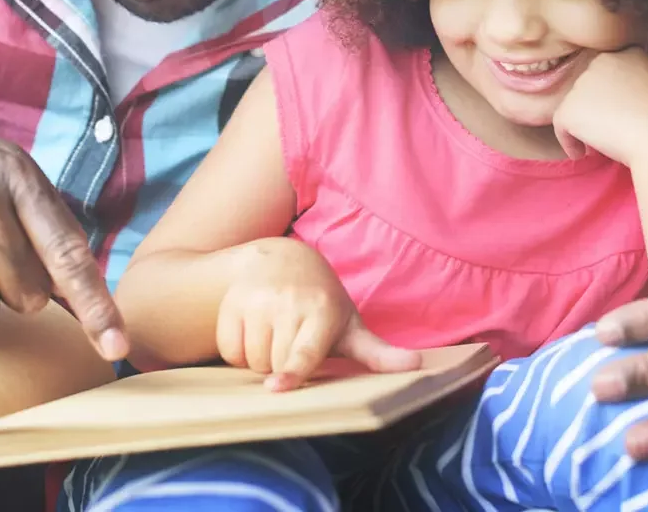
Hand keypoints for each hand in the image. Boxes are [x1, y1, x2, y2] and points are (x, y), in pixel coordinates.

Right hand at [216, 239, 419, 390]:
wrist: (282, 260)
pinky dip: (238, 351)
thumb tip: (417, 364)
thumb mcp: (350, 324)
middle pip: (275, 364)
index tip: (277, 388)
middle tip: (293, 347)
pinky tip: (254, 333)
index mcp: (321, 311)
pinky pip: (229, 348)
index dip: (292, 372)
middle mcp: (287, 303)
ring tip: (275, 339)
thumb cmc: (322, 303)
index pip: (304, 351)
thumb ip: (378, 352)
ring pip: (251, 359)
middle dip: (282, 369)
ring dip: (261, 361)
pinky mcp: (231, 302)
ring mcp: (256, 300)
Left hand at [552, 47, 647, 164]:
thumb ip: (640, 79)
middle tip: (611, 128)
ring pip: (575, 105)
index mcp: (629, 51)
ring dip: (584, 124)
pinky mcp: (569, 106)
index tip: (621, 113)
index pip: (610, 71)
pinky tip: (582, 153)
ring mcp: (583, 82)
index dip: (612, 94)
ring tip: (604, 140)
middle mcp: (602, 60)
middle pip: (590, 86)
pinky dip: (569, 141)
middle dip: (595, 107)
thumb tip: (623, 93)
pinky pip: (561, 126)